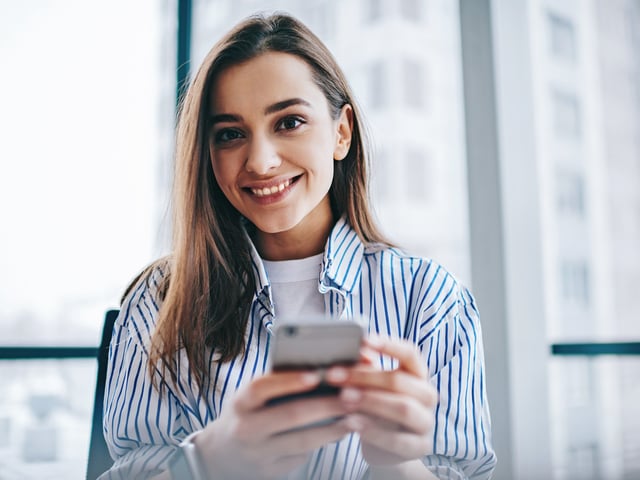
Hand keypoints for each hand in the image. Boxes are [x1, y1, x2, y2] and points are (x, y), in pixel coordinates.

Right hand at [194, 370, 352, 478]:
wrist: (221, 454)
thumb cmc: (247, 413)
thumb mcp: (250, 397)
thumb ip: (276, 384)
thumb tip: (319, 368)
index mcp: (240, 402)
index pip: (262, 387)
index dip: (289, 380)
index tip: (317, 374)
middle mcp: (246, 428)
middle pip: (290, 415)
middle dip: (326, 405)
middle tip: (353, 395)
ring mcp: (258, 454)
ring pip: (301, 441)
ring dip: (333, 428)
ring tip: (357, 417)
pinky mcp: (270, 472)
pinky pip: (302, 456)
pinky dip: (324, 442)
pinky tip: (342, 432)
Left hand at [325, 335, 437, 466]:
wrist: (386, 450)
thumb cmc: (376, 409)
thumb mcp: (371, 388)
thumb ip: (365, 371)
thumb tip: (355, 353)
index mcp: (418, 375)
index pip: (410, 354)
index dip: (389, 345)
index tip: (364, 340)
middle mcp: (427, 396)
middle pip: (399, 380)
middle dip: (365, 377)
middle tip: (335, 376)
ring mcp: (426, 422)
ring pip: (403, 408)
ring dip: (370, 401)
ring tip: (343, 399)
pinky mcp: (420, 447)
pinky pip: (398, 439)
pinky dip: (373, 431)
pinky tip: (351, 423)